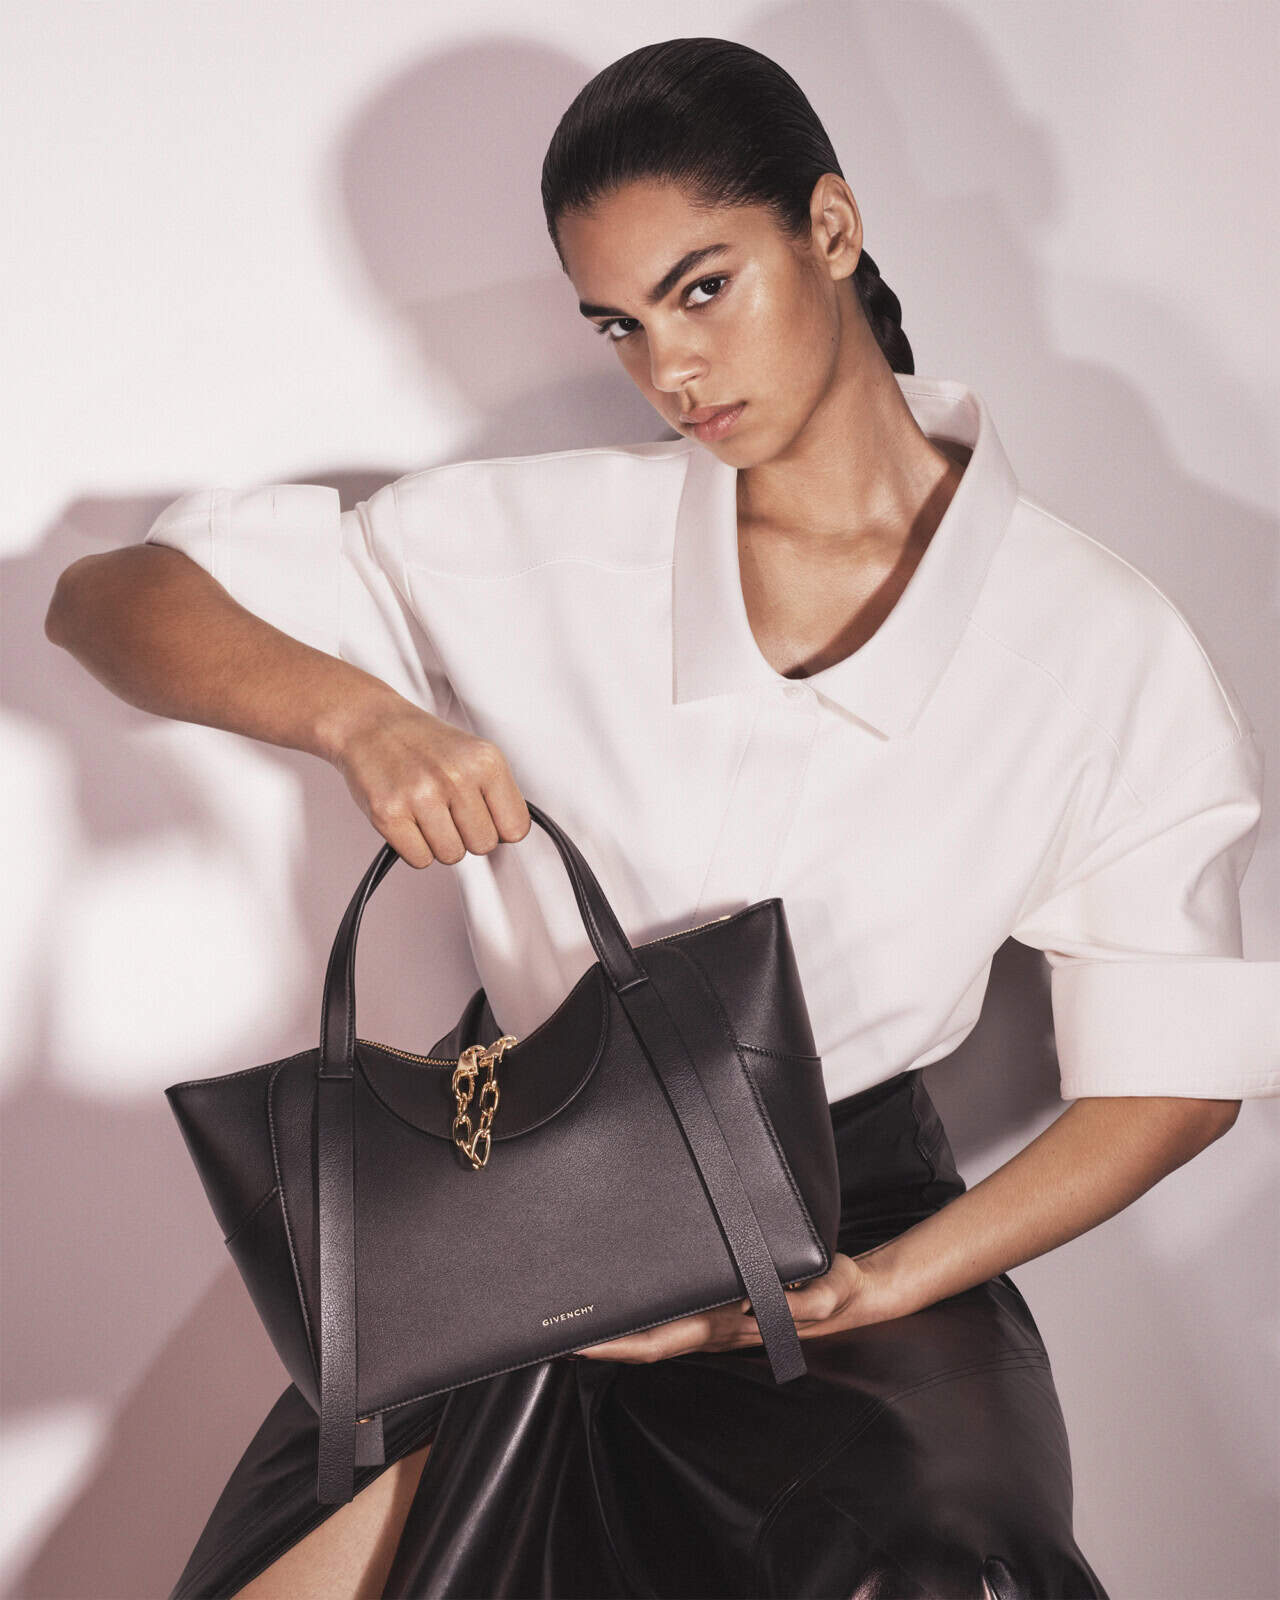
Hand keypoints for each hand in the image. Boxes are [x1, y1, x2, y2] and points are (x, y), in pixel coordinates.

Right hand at [324, 687, 530, 867]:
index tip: (485, 819)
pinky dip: (414, 848)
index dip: (498, 828)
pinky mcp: (389, 814)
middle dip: (467, 835)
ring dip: (439, 843)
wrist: (369, 724)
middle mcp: (456, 777)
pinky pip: (420, 860)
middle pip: (484, 846)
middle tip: (449, 812)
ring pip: (452, 856)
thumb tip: (509, 834)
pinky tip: (409, 821)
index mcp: (485, 761)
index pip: (516, 828)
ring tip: (427, 813)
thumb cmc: (420, 741)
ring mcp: (421, 796)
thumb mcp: (473, 753)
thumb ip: (497, 792)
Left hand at [568, 1251, 882, 1363]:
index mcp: (725, 1326)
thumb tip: (756, 1299)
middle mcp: (711, 1328)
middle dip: (600, 1340)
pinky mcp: (719, 1309)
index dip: (618, 1346)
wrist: (849, 1295)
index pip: (660, 1340)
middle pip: (644, 1341)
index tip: (579, 1342)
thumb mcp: (825, 1290)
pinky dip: (641, 1317)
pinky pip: (670, 1318)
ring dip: (616, 1331)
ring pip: (654, 1332)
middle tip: (553, 1327)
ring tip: (575, 1315)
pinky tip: (624, 1303)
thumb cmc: (835, 1292)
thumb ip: (800, 1298)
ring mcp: (713, 1322)